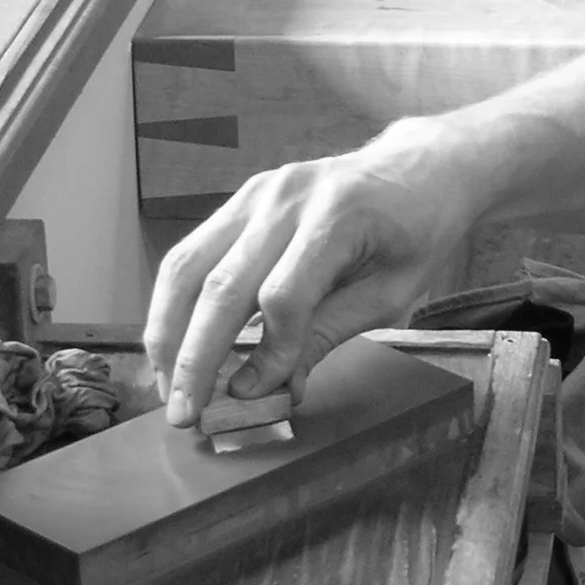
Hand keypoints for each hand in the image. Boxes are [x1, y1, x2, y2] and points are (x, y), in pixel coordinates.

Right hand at [143, 132, 474, 426]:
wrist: (418, 171)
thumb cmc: (415, 235)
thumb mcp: (391, 295)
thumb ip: (327, 334)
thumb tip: (270, 389)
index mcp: (339, 216)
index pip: (283, 295)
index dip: (267, 352)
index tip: (257, 397)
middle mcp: (287, 198)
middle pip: (221, 283)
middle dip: (194, 356)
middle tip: (184, 414)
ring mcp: (256, 194)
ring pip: (187, 265)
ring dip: (167, 332)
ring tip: (168, 387)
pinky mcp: (240, 201)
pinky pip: (192, 252)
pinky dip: (176, 303)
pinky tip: (176, 344)